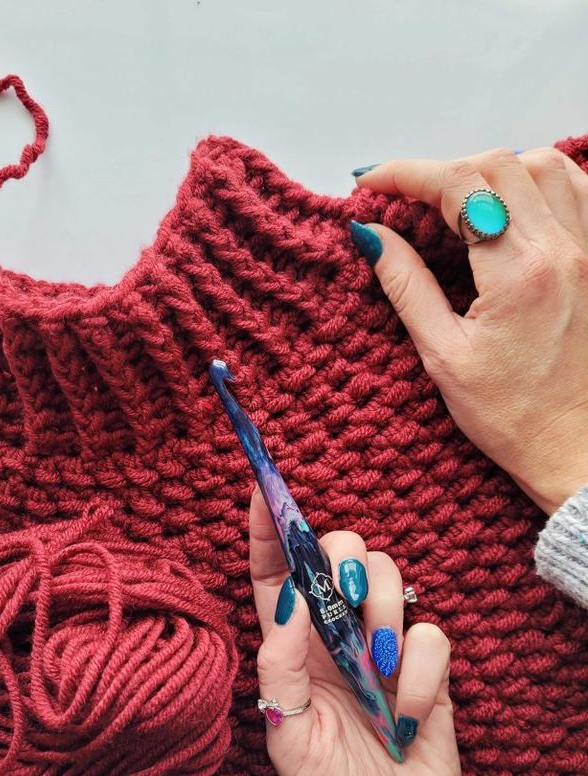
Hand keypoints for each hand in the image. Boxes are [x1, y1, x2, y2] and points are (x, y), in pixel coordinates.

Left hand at [250, 489, 462, 775]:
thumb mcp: (287, 735)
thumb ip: (278, 664)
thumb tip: (288, 598)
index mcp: (290, 645)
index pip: (274, 573)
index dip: (269, 529)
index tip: (263, 487)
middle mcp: (334, 636)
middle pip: (339, 553)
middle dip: (344, 562)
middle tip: (348, 602)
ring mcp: (382, 647)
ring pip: (391, 576)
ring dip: (386, 615)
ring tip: (376, 672)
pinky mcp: (426, 667)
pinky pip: (432, 634)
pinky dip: (420, 674)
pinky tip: (405, 716)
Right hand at [352, 147, 587, 514]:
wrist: (575, 447)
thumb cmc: (512, 416)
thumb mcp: (444, 356)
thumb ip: (406, 286)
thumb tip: (371, 236)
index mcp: (519, 275)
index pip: (459, 186)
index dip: (406, 174)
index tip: (371, 183)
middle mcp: (563, 250)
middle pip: (499, 164)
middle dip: (442, 171)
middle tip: (405, 199)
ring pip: (546, 165)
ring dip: (494, 170)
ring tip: (459, 203)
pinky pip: (580, 189)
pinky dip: (541, 182)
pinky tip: (513, 207)